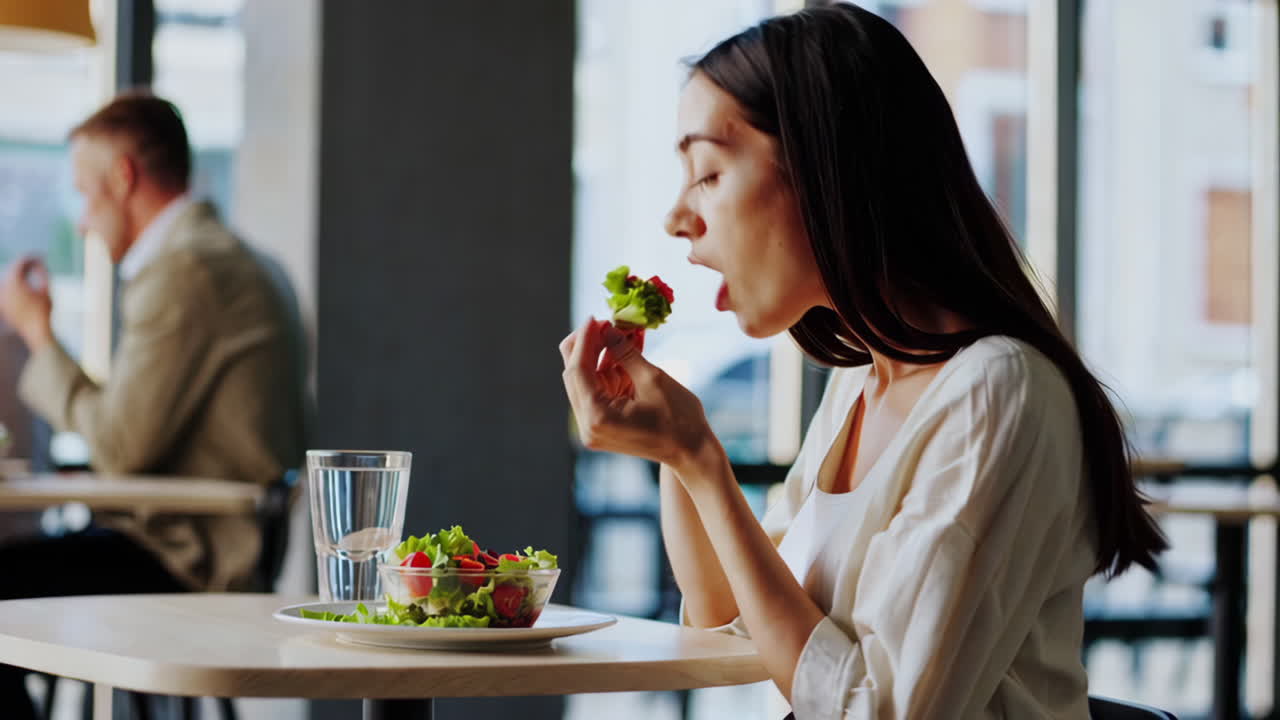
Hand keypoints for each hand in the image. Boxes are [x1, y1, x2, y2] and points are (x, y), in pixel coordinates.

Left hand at [0, 256, 53, 351]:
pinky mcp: (2, 304)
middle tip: (36, 263)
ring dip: (20, 275)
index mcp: (14, 282)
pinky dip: (16, 285)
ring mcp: (1, 296)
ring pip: (9, 279)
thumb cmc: (43, 311)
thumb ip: (42, 273)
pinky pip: (7, 289)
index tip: (40, 256)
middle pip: (12, 270)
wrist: (35, 331)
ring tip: (32, 273)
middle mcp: (3, 288)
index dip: (30, 258)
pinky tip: (25, 286)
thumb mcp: (46, 289)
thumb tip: (39, 263)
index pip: (19, 263)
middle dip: (24, 265)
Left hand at [559, 317, 720, 474]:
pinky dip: (610, 369)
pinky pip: (600, 389)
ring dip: (601, 355)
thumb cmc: (679, 419)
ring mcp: (594, 426)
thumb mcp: (652, 378)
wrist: (691, 451)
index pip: (578, 370)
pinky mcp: (603, 423)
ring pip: (587, 380)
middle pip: (575, 375)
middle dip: (589, 345)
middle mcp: (588, 424)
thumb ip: (625, 352)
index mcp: (598, 416)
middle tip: (606, 323)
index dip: (585, 339)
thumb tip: (607, 328)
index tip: (595, 317)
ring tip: (620, 332)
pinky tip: (623, 348)